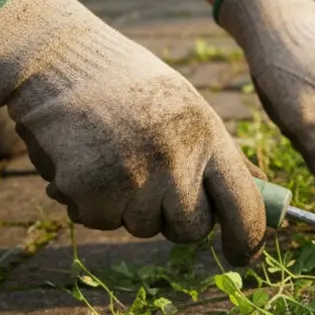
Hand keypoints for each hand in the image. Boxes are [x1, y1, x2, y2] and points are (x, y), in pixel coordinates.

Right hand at [0, 0, 266, 265]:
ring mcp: (134, 177)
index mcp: (209, 136)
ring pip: (142, 227)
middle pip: (191, 229)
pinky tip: (84, 160)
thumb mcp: (187, 109)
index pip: (245, 204)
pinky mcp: (91, 190)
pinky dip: (90, 201)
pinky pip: (101, 220)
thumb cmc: (128, 85)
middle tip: (153, 185)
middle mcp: (177, 160)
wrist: (56, 58)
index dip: (247, 239)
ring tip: (112, 156)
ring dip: (128, 206)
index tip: (244, 256)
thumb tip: (258, 192)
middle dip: (175, 220)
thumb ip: (217, 154)